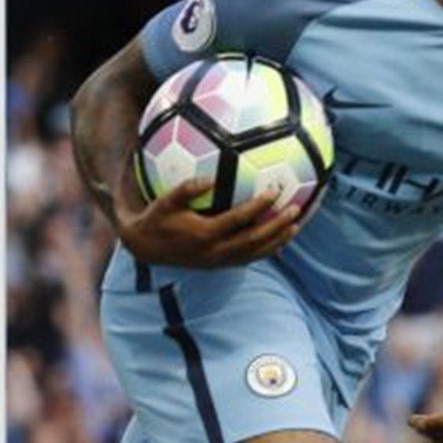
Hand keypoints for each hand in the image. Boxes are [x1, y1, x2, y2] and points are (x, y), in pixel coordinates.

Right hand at [115, 177, 305, 268]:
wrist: (146, 248)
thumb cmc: (157, 219)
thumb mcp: (166, 201)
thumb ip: (187, 188)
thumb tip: (211, 177)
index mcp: (205, 234)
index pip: (240, 219)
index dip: (259, 205)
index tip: (275, 189)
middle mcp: (216, 251)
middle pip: (255, 239)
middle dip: (278, 225)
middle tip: (296, 209)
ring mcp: (219, 261)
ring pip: (256, 253)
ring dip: (278, 239)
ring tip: (296, 225)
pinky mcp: (220, 265)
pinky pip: (249, 259)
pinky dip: (267, 250)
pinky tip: (280, 240)